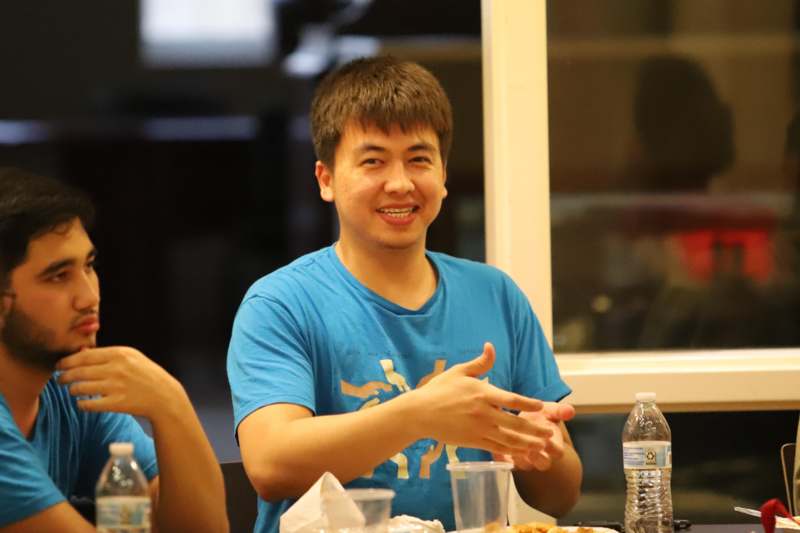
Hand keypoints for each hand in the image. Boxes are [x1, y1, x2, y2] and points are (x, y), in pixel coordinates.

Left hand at [56, 346, 185, 419]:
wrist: (163, 395)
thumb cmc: (145, 374)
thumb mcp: (131, 357)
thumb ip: (107, 354)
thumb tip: (79, 352)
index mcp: (119, 354)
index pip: (84, 356)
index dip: (67, 361)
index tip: (60, 365)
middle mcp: (116, 369)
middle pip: (79, 372)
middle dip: (65, 376)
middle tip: (61, 379)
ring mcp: (116, 387)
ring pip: (81, 388)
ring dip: (72, 390)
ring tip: (73, 390)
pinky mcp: (116, 404)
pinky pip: (88, 404)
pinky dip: (81, 404)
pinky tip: (83, 402)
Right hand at [411, 342, 551, 455]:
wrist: (419, 413)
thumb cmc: (439, 390)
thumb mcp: (459, 371)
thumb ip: (479, 362)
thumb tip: (490, 346)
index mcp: (482, 393)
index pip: (512, 399)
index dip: (529, 404)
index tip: (541, 406)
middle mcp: (484, 413)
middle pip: (516, 423)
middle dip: (535, 429)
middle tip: (549, 433)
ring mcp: (479, 429)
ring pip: (509, 439)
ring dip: (527, 443)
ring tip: (541, 446)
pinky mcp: (473, 441)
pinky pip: (497, 448)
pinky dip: (511, 452)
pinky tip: (521, 454)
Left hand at [493, 401, 575, 470]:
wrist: (523, 424)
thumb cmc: (539, 418)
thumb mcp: (549, 411)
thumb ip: (559, 410)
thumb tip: (571, 410)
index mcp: (553, 446)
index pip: (558, 452)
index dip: (553, 448)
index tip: (546, 439)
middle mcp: (540, 457)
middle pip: (542, 464)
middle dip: (536, 457)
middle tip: (528, 447)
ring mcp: (524, 460)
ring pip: (522, 465)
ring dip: (517, 456)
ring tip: (509, 443)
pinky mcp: (508, 460)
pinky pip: (505, 463)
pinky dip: (501, 456)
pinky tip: (494, 445)